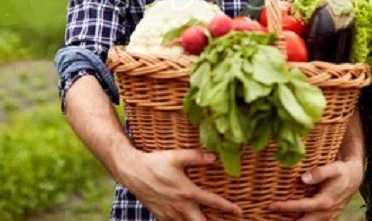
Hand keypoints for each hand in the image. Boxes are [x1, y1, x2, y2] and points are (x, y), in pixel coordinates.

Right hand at [119, 148, 241, 220]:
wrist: (132, 172)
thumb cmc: (155, 163)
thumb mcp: (176, 157)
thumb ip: (196, 157)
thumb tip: (213, 157)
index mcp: (187, 192)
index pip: (212, 202)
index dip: (227, 207)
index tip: (239, 211)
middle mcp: (180, 207)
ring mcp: (170, 214)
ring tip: (205, 220)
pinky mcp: (161, 217)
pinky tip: (187, 219)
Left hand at [268, 158, 363, 219]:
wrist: (353, 178)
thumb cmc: (341, 172)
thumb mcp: (334, 168)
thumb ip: (319, 172)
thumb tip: (303, 179)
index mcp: (325, 202)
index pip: (301, 207)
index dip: (285, 207)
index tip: (271, 205)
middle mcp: (325, 214)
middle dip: (286, 220)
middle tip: (268, 216)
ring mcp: (325, 218)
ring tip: (274, 217)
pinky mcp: (325, 218)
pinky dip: (299, 220)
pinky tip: (287, 217)